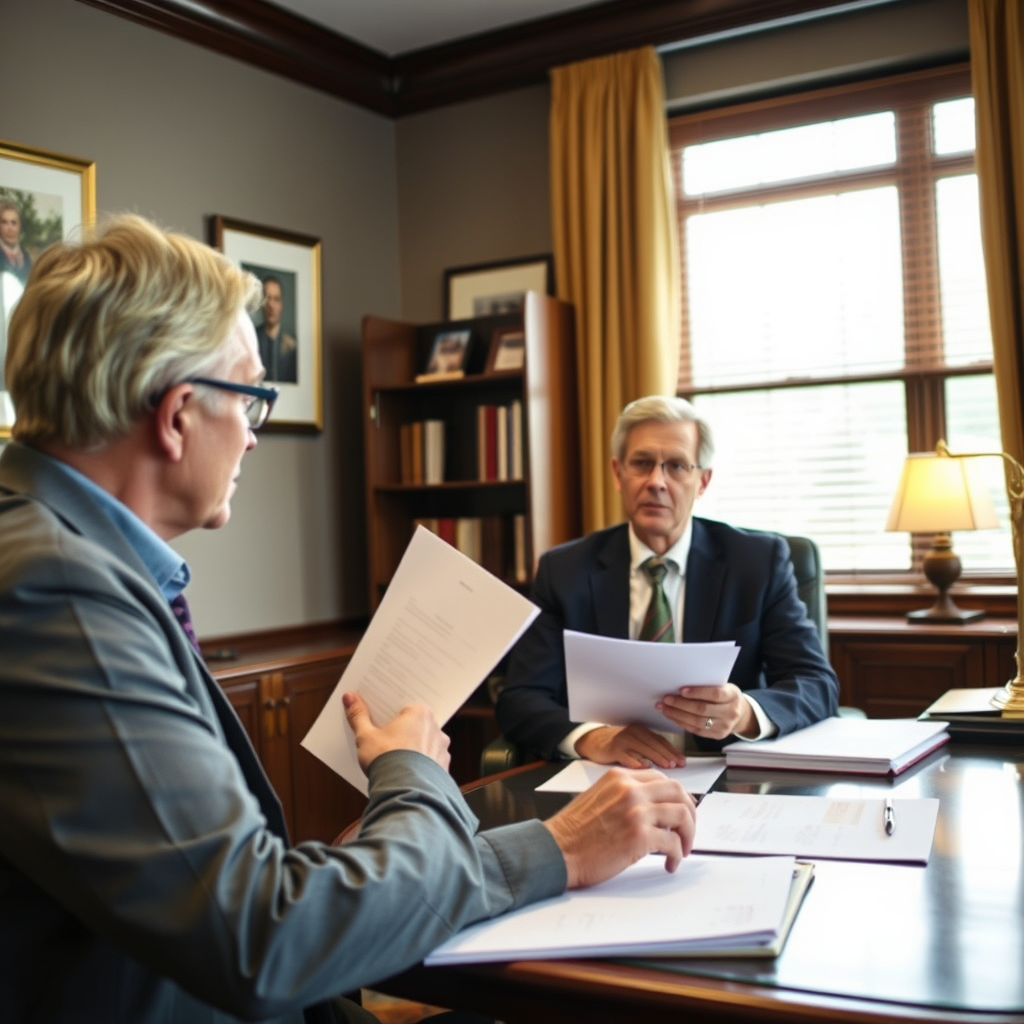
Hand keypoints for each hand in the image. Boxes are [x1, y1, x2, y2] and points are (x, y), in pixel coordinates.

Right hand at [342, 692, 450, 772]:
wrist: (405, 794)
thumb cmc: (387, 762)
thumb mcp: (366, 737)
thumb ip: (359, 716)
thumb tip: (349, 697)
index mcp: (420, 714)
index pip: (405, 707)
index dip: (391, 714)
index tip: (380, 718)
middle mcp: (436, 729)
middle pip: (416, 725)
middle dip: (402, 731)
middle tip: (384, 739)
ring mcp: (442, 749)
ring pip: (425, 744)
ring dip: (413, 749)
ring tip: (394, 758)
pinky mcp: (443, 769)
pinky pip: (430, 762)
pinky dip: (421, 765)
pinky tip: (406, 772)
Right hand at [543, 768, 696, 884]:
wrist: (557, 850)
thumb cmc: (574, 831)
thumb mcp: (599, 797)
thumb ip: (625, 796)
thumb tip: (654, 809)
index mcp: (620, 777)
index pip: (662, 779)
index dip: (677, 797)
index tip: (681, 811)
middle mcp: (630, 789)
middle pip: (678, 792)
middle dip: (690, 813)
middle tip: (688, 831)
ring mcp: (636, 811)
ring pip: (682, 815)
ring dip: (688, 835)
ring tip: (682, 849)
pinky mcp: (639, 836)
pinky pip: (672, 843)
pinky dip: (677, 855)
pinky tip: (670, 863)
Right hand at [574, 724, 682, 768]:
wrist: (594, 744)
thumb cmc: (617, 748)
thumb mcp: (635, 745)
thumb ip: (650, 751)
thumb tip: (671, 763)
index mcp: (640, 730)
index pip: (660, 740)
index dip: (672, 750)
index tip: (682, 760)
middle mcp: (632, 732)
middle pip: (653, 743)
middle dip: (667, 754)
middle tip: (677, 764)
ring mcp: (621, 740)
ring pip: (642, 748)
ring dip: (656, 757)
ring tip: (666, 766)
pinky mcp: (612, 749)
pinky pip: (625, 755)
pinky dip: (635, 761)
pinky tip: (643, 767)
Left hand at [656, 683, 755, 739]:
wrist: (740, 714)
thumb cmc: (725, 696)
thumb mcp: (722, 685)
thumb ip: (707, 685)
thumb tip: (680, 684)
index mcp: (732, 695)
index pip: (715, 694)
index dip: (698, 692)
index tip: (682, 690)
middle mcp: (731, 712)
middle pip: (702, 709)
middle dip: (681, 704)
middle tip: (666, 699)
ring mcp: (725, 726)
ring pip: (697, 722)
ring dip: (677, 715)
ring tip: (664, 708)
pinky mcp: (717, 735)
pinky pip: (696, 730)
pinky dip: (682, 723)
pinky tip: (672, 717)